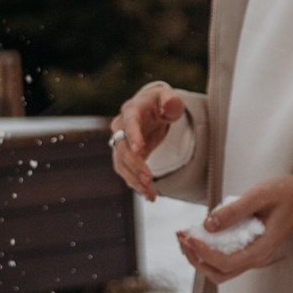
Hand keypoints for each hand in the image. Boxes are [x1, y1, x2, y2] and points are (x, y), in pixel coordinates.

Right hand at [109, 82, 182, 200]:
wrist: (150, 110)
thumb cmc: (160, 103)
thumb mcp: (168, 98)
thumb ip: (171, 101)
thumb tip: (171, 104)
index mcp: (132, 110)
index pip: (129, 122)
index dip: (133, 136)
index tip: (139, 150)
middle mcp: (120, 127)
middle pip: (122, 148)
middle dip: (135, 165)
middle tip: (149, 179)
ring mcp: (120, 142)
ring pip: (121, 164)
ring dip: (133, 179)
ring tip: (149, 193)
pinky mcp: (124, 156)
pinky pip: (126, 172)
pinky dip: (135, 184)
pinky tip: (148, 195)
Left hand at [178, 173, 292, 283]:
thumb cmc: (285, 193)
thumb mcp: (259, 195)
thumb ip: (234, 211)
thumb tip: (208, 225)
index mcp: (261, 248)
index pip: (226, 263)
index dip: (203, 253)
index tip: (189, 236)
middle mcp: (256, 257)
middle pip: (219, 273)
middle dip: (196, 259)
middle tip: (182, 237)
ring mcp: (253, 255)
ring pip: (221, 269)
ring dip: (200, 257)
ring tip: (185, 236)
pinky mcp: (249, 248)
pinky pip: (226, 258)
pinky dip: (209, 251)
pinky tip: (199, 234)